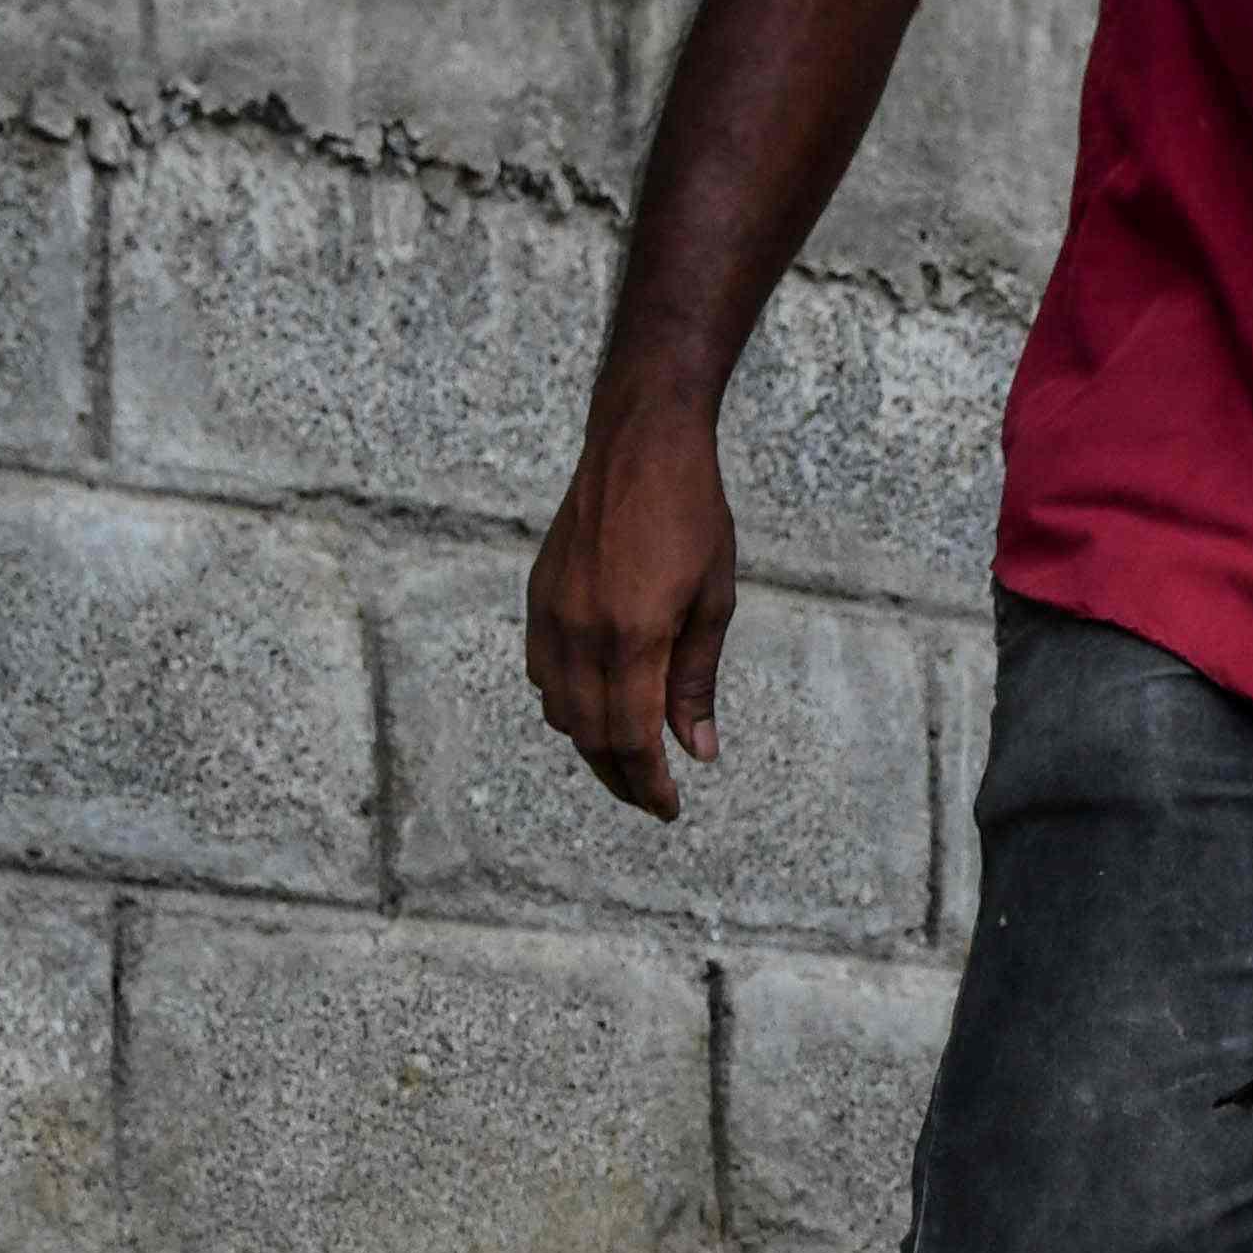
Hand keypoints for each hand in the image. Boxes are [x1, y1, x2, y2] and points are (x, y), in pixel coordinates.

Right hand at [528, 413, 736, 819]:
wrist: (639, 443)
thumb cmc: (690, 514)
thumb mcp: (713, 601)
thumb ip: (697, 680)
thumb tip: (697, 750)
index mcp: (633, 636)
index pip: (633, 739)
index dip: (650, 785)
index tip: (668, 808)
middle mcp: (583, 632)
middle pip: (591, 736)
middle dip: (621, 777)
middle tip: (651, 798)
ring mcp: (553, 614)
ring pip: (560, 711)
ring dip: (592, 744)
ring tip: (627, 759)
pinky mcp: (538, 596)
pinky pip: (542, 673)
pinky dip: (566, 703)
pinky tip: (595, 705)